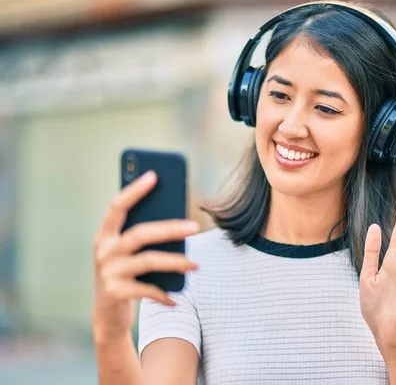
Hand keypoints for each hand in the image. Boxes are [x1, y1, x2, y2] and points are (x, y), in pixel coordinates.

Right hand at [92, 170, 199, 341]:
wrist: (107, 316)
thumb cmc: (125, 274)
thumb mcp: (128, 253)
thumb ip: (143, 236)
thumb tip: (180, 221)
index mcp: (105, 235)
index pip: (117, 207)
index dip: (134, 190)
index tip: (154, 175)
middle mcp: (103, 251)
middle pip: (140, 234)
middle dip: (170, 228)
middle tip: (195, 226)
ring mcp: (108, 272)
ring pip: (148, 261)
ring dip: (175, 262)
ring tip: (195, 264)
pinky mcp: (115, 293)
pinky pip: (147, 290)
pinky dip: (164, 294)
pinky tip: (177, 298)